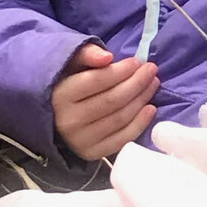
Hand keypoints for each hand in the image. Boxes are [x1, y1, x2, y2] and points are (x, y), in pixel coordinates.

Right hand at [51, 44, 159, 160]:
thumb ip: (86, 53)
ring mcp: (80, 140)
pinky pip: (122, 139)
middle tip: (151, 70)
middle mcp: (69, 121)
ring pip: (119, 118)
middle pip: (112, 100)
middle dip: (136, 83)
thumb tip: (107, 57)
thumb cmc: (66, 85)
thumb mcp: (70, 64)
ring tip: (153, 84)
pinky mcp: (92, 153)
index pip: (97, 81)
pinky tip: (150, 108)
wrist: (53, 119)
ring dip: (141, 99)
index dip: (121, 70)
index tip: (137, 62)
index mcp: (60, 95)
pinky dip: (140, 123)